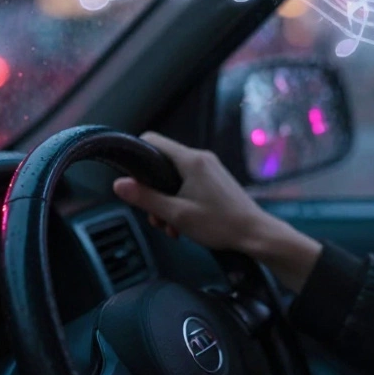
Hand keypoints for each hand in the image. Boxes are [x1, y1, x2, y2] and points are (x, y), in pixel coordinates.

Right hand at [112, 132, 321, 291]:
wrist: (255, 233)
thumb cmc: (219, 224)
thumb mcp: (176, 214)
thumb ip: (146, 198)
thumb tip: (119, 184)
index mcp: (191, 160)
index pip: (153, 141)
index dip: (136, 155)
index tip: (129, 177)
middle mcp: (201, 158)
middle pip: (162, 164)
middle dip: (152, 191)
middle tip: (155, 217)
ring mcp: (210, 169)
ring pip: (174, 178)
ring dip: (166, 202)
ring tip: (171, 227)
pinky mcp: (215, 180)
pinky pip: (188, 185)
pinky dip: (180, 202)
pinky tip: (183, 225)